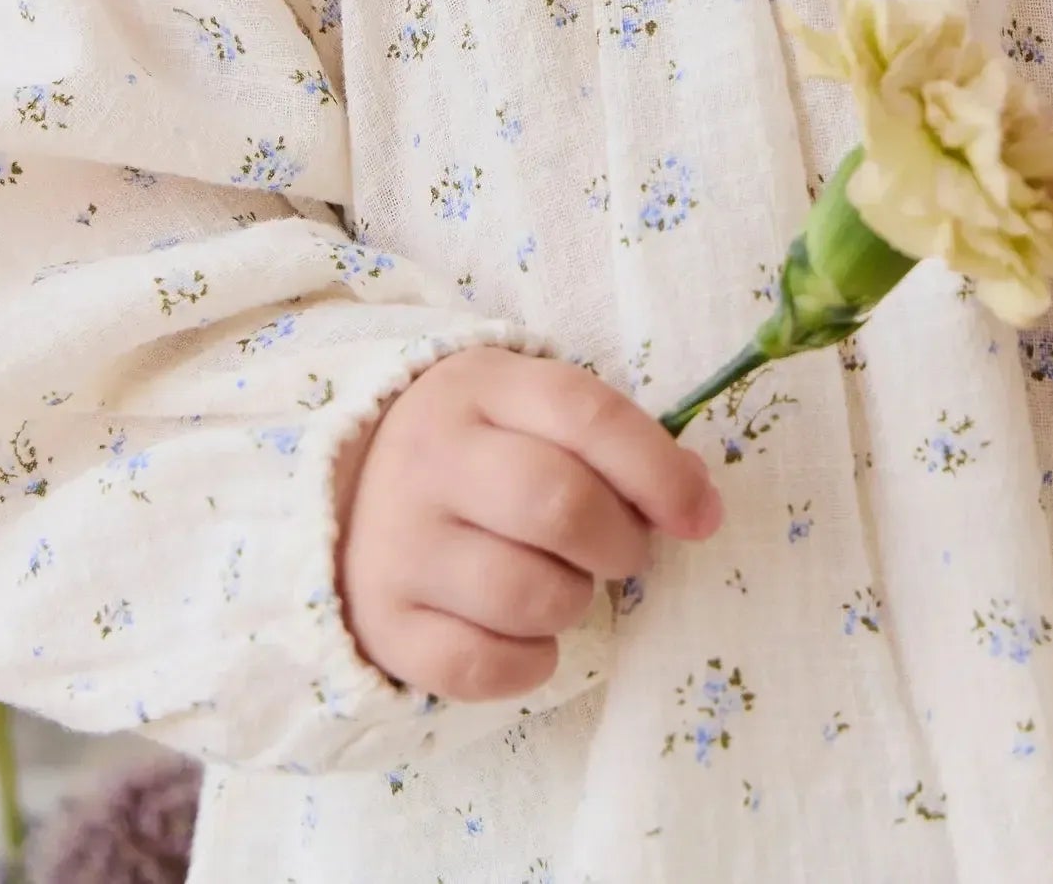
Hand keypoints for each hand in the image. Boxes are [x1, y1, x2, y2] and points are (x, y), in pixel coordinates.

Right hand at [334, 345, 724, 703]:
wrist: (350, 493)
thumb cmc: (478, 449)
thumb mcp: (533, 410)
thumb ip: (614, 441)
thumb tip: (697, 504)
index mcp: (479, 387)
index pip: (586, 415)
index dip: (659, 470)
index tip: (702, 516)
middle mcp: (429, 459)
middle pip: (560, 505)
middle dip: (621, 543)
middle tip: (623, 552)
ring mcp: (398, 544)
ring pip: (527, 594)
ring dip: (574, 601)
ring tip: (563, 583)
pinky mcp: (382, 624)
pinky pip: (482, 666)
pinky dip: (530, 661)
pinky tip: (529, 634)